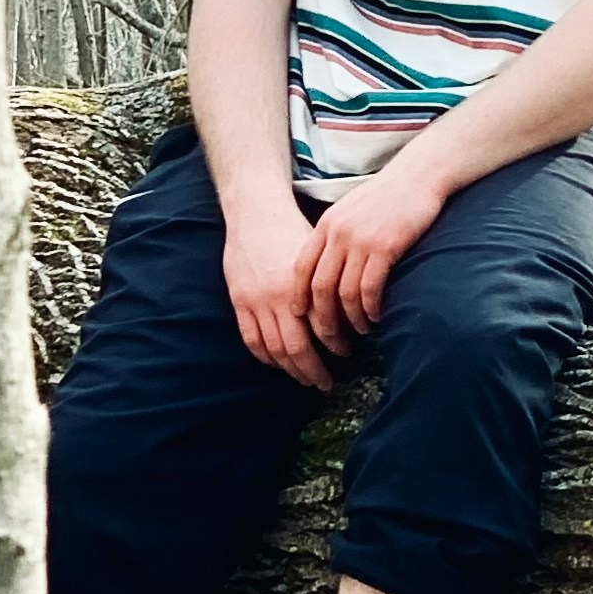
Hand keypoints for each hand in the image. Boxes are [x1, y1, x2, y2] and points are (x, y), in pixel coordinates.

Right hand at [221, 194, 329, 388]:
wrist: (256, 212)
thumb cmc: (294, 229)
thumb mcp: (319, 254)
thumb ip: (330, 282)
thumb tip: (353, 308)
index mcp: (305, 285)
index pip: (322, 329)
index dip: (335, 346)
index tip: (346, 354)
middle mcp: (279, 297)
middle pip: (296, 348)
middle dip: (313, 369)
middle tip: (326, 382)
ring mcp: (256, 301)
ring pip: (272, 349)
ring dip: (289, 369)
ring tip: (304, 377)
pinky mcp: (239, 301)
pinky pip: (251, 339)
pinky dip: (264, 356)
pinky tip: (277, 363)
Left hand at [301, 161, 447, 354]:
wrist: (418, 175)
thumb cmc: (389, 194)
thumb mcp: (352, 208)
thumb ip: (337, 233)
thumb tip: (332, 263)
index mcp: (327, 225)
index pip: (301, 269)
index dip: (299, 296)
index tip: (302, 317)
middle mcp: (338, 234)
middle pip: (320, 287)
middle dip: (324, 319)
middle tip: (332, 338)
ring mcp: (360, 241)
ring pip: (345, 293)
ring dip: (351, 319)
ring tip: (361, 331)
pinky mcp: (384, 247)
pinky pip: (370, 288)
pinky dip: (371, 309)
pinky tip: (377, 317)